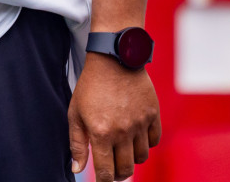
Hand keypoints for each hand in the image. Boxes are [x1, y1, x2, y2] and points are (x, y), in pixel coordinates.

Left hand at [68, 53, 160, 181]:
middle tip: (112, 168)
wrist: (113, 59)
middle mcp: (122, 131)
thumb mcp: (75, 113)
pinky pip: (154, 141)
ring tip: (123, 150)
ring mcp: (140, 123)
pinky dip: (146, 143)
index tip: (102, 181)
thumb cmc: (90, 87)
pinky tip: (136, 137)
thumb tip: (76, 169)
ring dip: (132, 158)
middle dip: (118, 174)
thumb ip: (76, 144)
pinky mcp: (153, 114)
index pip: (106, 172)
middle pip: (126, 169)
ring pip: (141, 157)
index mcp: (100, 132)